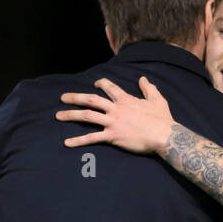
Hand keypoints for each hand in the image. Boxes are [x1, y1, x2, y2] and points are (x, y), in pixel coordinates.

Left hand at [56, 76, 174, 154]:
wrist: (164, 135)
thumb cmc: (162, 119)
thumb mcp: (157, 100)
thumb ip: (148, 88)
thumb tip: (143, 78)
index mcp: (126, 100)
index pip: (110, 87)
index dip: (101, 84)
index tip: (95, 83)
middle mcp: (116, 109)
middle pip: (92, 99)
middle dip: (75, 97)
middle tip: (63, 97)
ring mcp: (113, 122)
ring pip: (87, 115)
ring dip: (71, 115)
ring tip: (58, 116)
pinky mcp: (112, 136)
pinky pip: (92, 138)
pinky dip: (78, 140)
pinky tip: (67, 143)